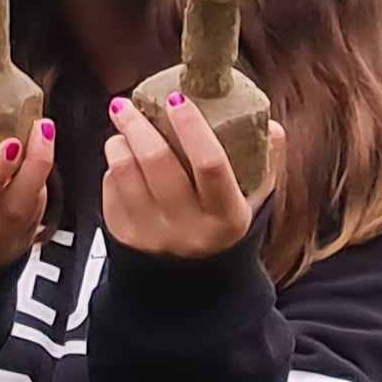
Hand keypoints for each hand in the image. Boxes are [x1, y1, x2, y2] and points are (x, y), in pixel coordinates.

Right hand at [0, 108, 52, 281]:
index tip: (11, 144)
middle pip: (11, 210)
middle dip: (34, 166)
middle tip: (41, 128)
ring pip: (29, 210)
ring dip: (39, 169)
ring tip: (41, 133)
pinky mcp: (19, 247)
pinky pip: (36, 212)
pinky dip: (38, 182)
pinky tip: (36, 157)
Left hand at [101, 91, 279, 261]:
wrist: (193, 283)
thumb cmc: (223, 227)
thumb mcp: (255, 201)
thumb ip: (267, 161)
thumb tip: (271, 126)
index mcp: (227, 216)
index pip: (210, 164)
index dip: (192, 126)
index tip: (177, 99)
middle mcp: (189, 229)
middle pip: (157, 162)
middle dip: (137, 124)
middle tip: (126, 104)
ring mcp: (154, 235)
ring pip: (125, 172)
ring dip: (119, 142)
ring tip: (123, 130)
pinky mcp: (125, 238)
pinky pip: (110, 188)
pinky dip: (113, 167)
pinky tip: (123, 160)